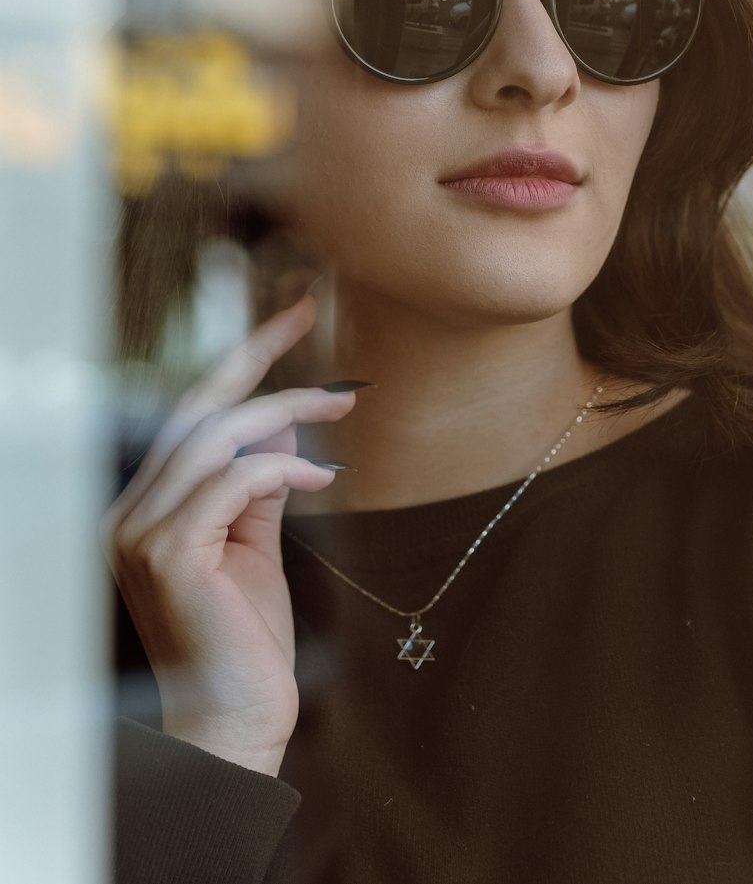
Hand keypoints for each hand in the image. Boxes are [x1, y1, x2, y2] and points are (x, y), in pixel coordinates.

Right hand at [101, 293, 355, 775]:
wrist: (236, 721)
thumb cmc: (245, 640)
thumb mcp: (257, 542)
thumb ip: (261, 481)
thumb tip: (285, 418)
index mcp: (144, 508)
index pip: (188, 414)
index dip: (239, 359)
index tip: (290, 314)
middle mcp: (129, 513)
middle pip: (196, 410)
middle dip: (256, 355)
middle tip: (310, 315)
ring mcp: (140, 533)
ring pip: (214, 436)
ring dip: (286, 410)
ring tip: (341, 407)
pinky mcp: (169, 553)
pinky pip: (233, 481)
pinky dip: (283, 467)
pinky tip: (323, 477)